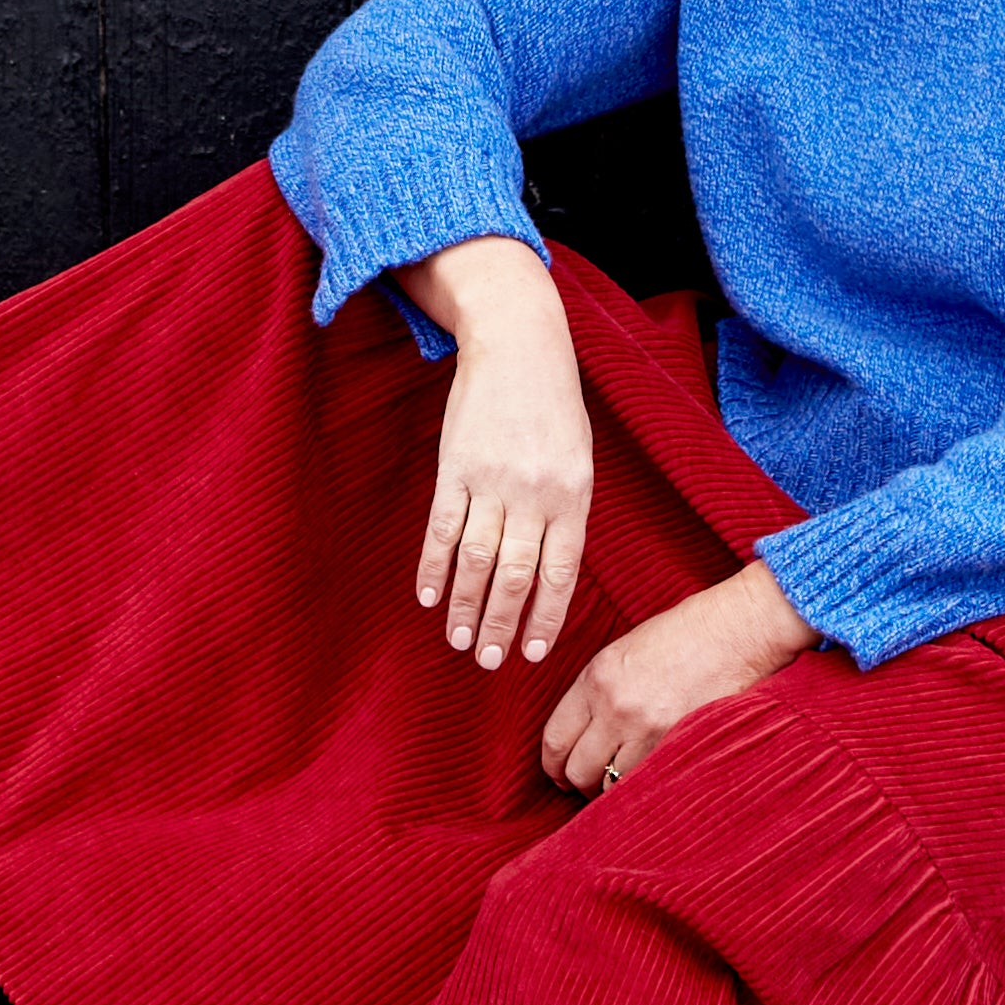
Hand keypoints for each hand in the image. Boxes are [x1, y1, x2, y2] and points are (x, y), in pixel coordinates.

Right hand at [405, 238, 593, 668]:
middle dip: (500, 623)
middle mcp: (533, 495)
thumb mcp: (578, 457)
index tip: (531, 654)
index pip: (559, 574)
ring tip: (456, 640)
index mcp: (572, 496)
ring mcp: (491, 481)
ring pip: (477, 559)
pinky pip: (443, 527)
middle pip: (515, 576)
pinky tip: (426, 595)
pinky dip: (433, 565)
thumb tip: (552, 572)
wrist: (518, 344)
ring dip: (464, 605)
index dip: (544, 617)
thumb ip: (566, 513)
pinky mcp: (456, 467)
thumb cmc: (555, 405)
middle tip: (487, 660)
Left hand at [540, 562, 815, 795]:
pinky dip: (641, 789)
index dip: (552, 765)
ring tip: (619, 784)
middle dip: (577, 783)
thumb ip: (598, 690)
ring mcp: (647, 729)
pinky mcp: (677, 744)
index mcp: (596, 677)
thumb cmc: (686, 633)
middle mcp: (615, 706)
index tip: (558, 772)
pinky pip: (644, 784)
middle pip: (576, 770)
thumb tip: (582, 731)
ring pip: (608, 786)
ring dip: (610, 790)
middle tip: (586, 786)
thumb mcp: (625, 650)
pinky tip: (645, 782)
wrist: (738, 629)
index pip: (554, 738)